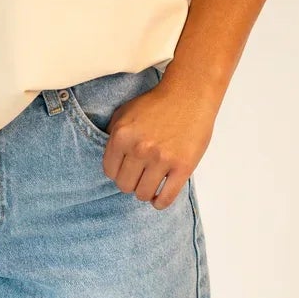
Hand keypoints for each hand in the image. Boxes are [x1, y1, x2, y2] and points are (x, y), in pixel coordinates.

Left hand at [101, 77, 215, 206]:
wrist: (189, 95)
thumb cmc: (157, 104)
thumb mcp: (125, 112)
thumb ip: (112, 134)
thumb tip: (109, 159)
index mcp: (122, 135)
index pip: (109, 171)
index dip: (117, 172)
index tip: (125, 170)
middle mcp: (139, 149)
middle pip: (125, 185)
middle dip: (130, 182)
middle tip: (139, 176)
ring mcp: (161, 159)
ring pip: (143, 194)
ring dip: (145, 192)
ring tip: (150, 184)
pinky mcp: (182, 167)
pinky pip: (166, 198)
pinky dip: (160, 202)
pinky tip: (159, 198)